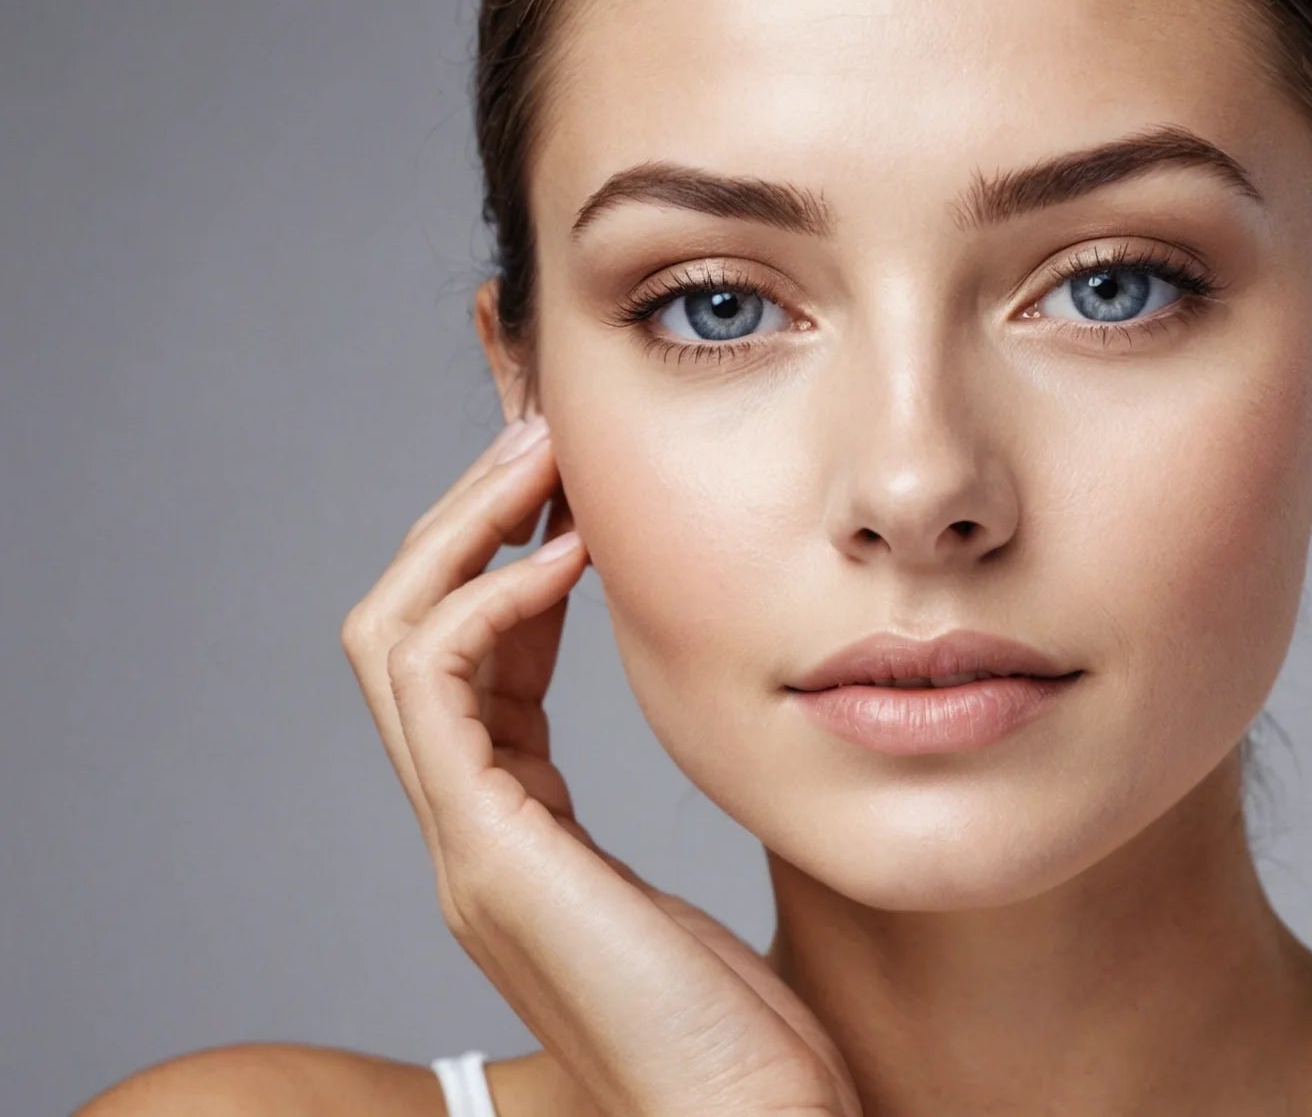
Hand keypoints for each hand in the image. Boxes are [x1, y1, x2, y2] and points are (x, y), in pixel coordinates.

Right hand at [339, 414, 859, 1116]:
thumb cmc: (754, 1040)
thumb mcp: (714, 886)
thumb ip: (694, 805)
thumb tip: (747, 718)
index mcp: (523, 837)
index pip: (477, 664)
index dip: (508, 557)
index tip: (573, 481)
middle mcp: (476, 838)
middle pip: (414, 633)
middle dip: (465, 520)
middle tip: (535, 430)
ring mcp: (470, 852)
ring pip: (399, 643)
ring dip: (460, 533)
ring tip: (537, 455)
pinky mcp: (491, 860)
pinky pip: (439, 689)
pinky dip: (490, 598)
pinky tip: (565, 551)